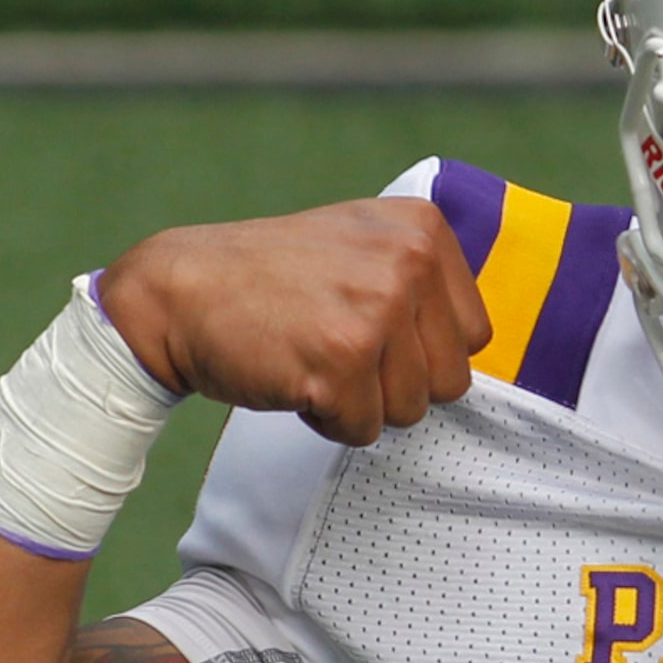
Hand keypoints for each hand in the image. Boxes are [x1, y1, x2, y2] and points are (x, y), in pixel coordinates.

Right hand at [97, 200, 493, 445]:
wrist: (179, 290)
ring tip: (313, 355)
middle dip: (395, 383)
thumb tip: (483, 346)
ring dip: (360, 402)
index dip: (421, 351)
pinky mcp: (340, 362)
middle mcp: (408, 262)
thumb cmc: (275, 280)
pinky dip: (327, 420)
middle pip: (450, 381)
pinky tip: (294, 375)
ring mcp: (376, 311)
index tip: (368, 328)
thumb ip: (425, 282)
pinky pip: (364, 431)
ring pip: (410, 410)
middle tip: (336, 346)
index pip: (475, 336)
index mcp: (423, 230)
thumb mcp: (363, 245)